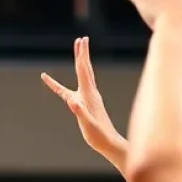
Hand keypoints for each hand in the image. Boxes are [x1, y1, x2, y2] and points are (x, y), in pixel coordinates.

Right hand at [41, 38, 126, 166]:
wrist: (109, 143)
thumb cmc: (98, 135)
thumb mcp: (88, 125)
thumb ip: (80, 112)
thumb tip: (71, 101)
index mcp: (88, 95)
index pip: (83, 71)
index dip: (80, 56)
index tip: (79, 42)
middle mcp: (91, 93)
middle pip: (85, 69)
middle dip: (82, 54)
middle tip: (81, 39)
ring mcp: (91, 98)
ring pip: (85, 76)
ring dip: (82, 63)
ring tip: (79, 53)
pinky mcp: (90, 103)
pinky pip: (80, 88)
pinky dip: (76, 81)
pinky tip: (74, 83)